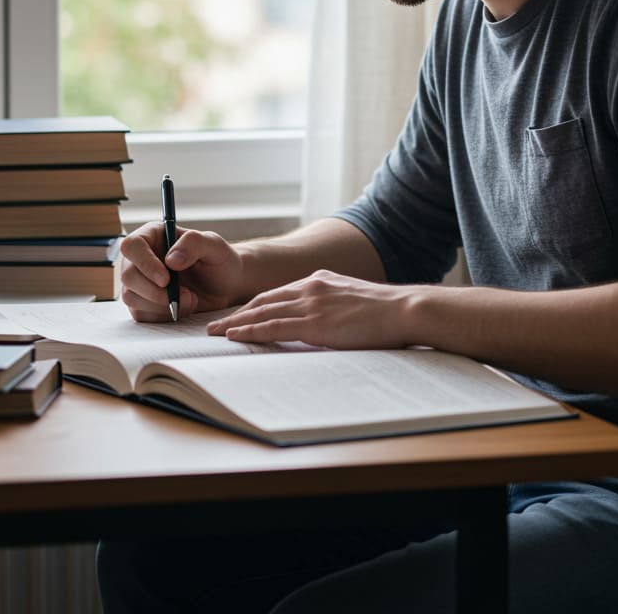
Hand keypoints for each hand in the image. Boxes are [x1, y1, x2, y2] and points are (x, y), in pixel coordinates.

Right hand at [118, 222, 246, 322]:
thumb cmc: (220, 260)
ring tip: (190, 300)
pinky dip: (163, 316)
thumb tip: (170, 260)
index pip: (132, 246)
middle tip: (186, 295)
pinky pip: (141, 314)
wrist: (227, 286)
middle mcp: (141, 258)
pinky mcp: (143, 304)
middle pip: (128, 275)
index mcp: (153, 236)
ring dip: (162, 305)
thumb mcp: (214, 246)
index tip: (166, 279)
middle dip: (156, 291)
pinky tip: (183, 308)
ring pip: (131, 297)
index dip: (144, 263)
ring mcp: (140, 282)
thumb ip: (194, 244)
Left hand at [205, 269, 413, 348]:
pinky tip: (234, 337)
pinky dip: (250, 331)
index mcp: (319, 280)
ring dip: (234, 323)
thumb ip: (333, 303)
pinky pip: (273, 327)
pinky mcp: (314, 323)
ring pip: (261, 312)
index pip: (277, 293)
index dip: (253, 305)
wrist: (404, 309)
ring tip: (214, 334)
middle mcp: (310, 287)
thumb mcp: (353, 299)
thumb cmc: (385, 311)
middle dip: (236, 313)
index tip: (236, 314)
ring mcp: (311, 303)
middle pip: (262, 300)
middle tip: (213, 325)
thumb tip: (324, 320)